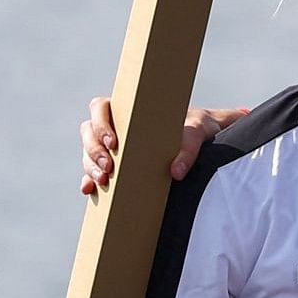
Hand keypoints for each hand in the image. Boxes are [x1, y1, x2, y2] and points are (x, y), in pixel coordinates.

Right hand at [80, 98, 248, 195]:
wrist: (209, 141)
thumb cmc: (200, 128)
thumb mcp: (199, 131)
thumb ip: (189, 148)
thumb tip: (175, 173)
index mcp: (132, 109)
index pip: (101, 108)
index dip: (100, 124)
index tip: (113, 143)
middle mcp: (119, 126)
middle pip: (89, 132)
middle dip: (94, 150)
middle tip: (108, 167)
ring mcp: (115, 148)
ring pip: (88, 153)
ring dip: (90, 167)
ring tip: (104, 181)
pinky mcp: (119, 168)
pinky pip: (95, 172)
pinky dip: (89, 180)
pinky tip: (90, 190)